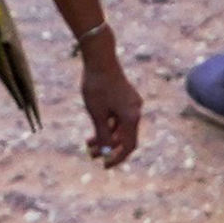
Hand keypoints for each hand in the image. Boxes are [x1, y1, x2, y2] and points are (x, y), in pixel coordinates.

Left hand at [80, 40, 142, 166]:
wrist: (100, 57)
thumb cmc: (97, 86)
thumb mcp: (97, 114)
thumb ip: (103, 135)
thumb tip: (106, 153)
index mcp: (131, 117)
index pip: (128, 146)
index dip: (117, 158)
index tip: (104, 165)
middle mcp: (135, 111)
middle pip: (124, 137)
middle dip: (108, 147)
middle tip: (91, 155)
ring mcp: (131, 103)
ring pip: (120, 127)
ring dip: (106, 136)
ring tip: (88, 142)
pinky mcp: (126, 96)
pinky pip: (119, 117)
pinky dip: (108, 124)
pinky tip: (95, 125)